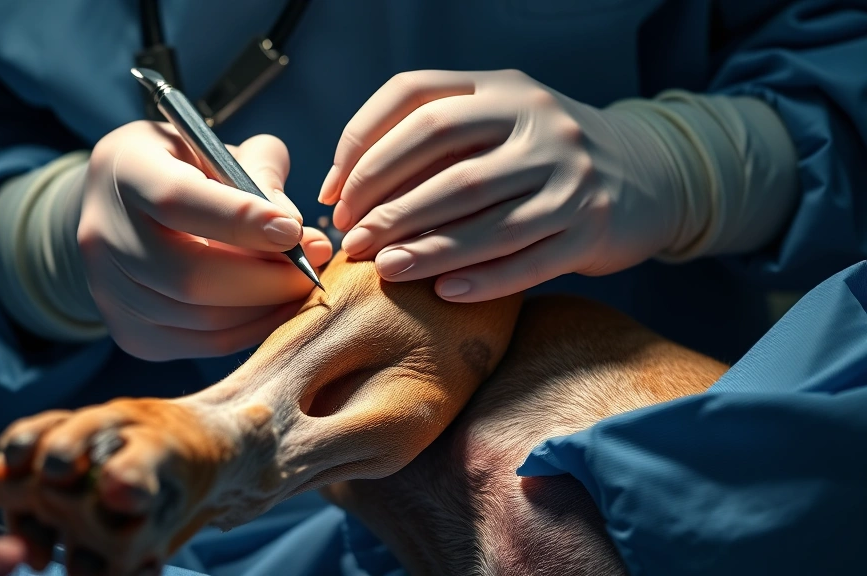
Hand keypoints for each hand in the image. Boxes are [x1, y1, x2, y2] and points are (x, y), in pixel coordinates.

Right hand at [79, 123, 332, 359]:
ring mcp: (110, 291)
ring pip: (202, 318)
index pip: (176, 201)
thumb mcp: (218, 147)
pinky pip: (204, 344)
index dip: (240, 220)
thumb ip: (259, 171)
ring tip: (301, 284)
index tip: (295, 231)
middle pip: (189, 275)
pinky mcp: (130, 332)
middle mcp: (103, 234)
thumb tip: (295, 229)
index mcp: (125, 170)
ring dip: (266, 307)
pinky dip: (251, 329)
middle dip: (266, 279)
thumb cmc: (185, 168)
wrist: (121, 208)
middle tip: (314, 266)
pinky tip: (276, 305)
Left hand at [319, 70, 679, 301]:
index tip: (335, 191)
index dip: (363, 143)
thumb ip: (436, 137)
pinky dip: (482, 279)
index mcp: (504, 88)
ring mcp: (571, 176)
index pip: (416, 97)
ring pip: (483, 217)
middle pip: (445, 162)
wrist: (648, 173)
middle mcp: (540, 124)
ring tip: (384, 268)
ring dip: (426, 248)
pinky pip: (527, 260)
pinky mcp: (593, 228)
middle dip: (387, 205)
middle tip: (352, 239)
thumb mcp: (501, 120)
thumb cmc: (545, 153)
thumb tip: (348, 186)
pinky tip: (445, 293)